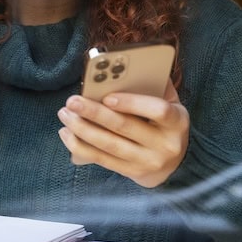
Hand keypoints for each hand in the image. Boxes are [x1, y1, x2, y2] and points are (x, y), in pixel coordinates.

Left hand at [56, 80, 189, 187]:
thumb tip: (128, 69)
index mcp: (177, 122)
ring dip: (82, 129)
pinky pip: (102, 159)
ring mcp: (148, 162)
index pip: (158, 110)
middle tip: (72, 101)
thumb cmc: (165, 123)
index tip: (107, 97)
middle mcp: (165, 145)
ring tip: (65, 114)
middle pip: (125, 127)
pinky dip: (80, 146)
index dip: (132, 103)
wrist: (176, 164)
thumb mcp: (170, 103)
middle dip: (94, 113)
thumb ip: (154, 87)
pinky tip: (66, 133)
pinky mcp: (131, 173)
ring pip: (109, 145)